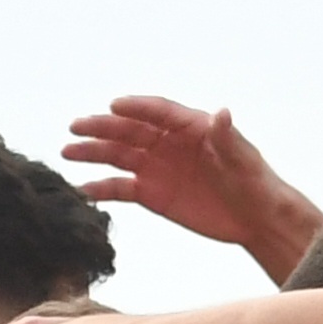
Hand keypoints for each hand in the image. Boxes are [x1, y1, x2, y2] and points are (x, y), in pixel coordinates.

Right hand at [64, 95, 322, 273]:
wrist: (255, 217)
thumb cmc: (254, 181)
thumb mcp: (242, 158)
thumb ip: (227, 137)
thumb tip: (221, 114)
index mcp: (189, 126)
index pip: (157, 112)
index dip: (136, 107)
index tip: (114, 106)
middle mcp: (167, 143)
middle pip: (129, 130)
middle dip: (102, 128)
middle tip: (76, 127)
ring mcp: (157, 167)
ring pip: (119, 156)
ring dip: (93, 153)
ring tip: (67, 153)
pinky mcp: (152, 194)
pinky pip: (121, 188)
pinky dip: (102, 189)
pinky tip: (82, 190)